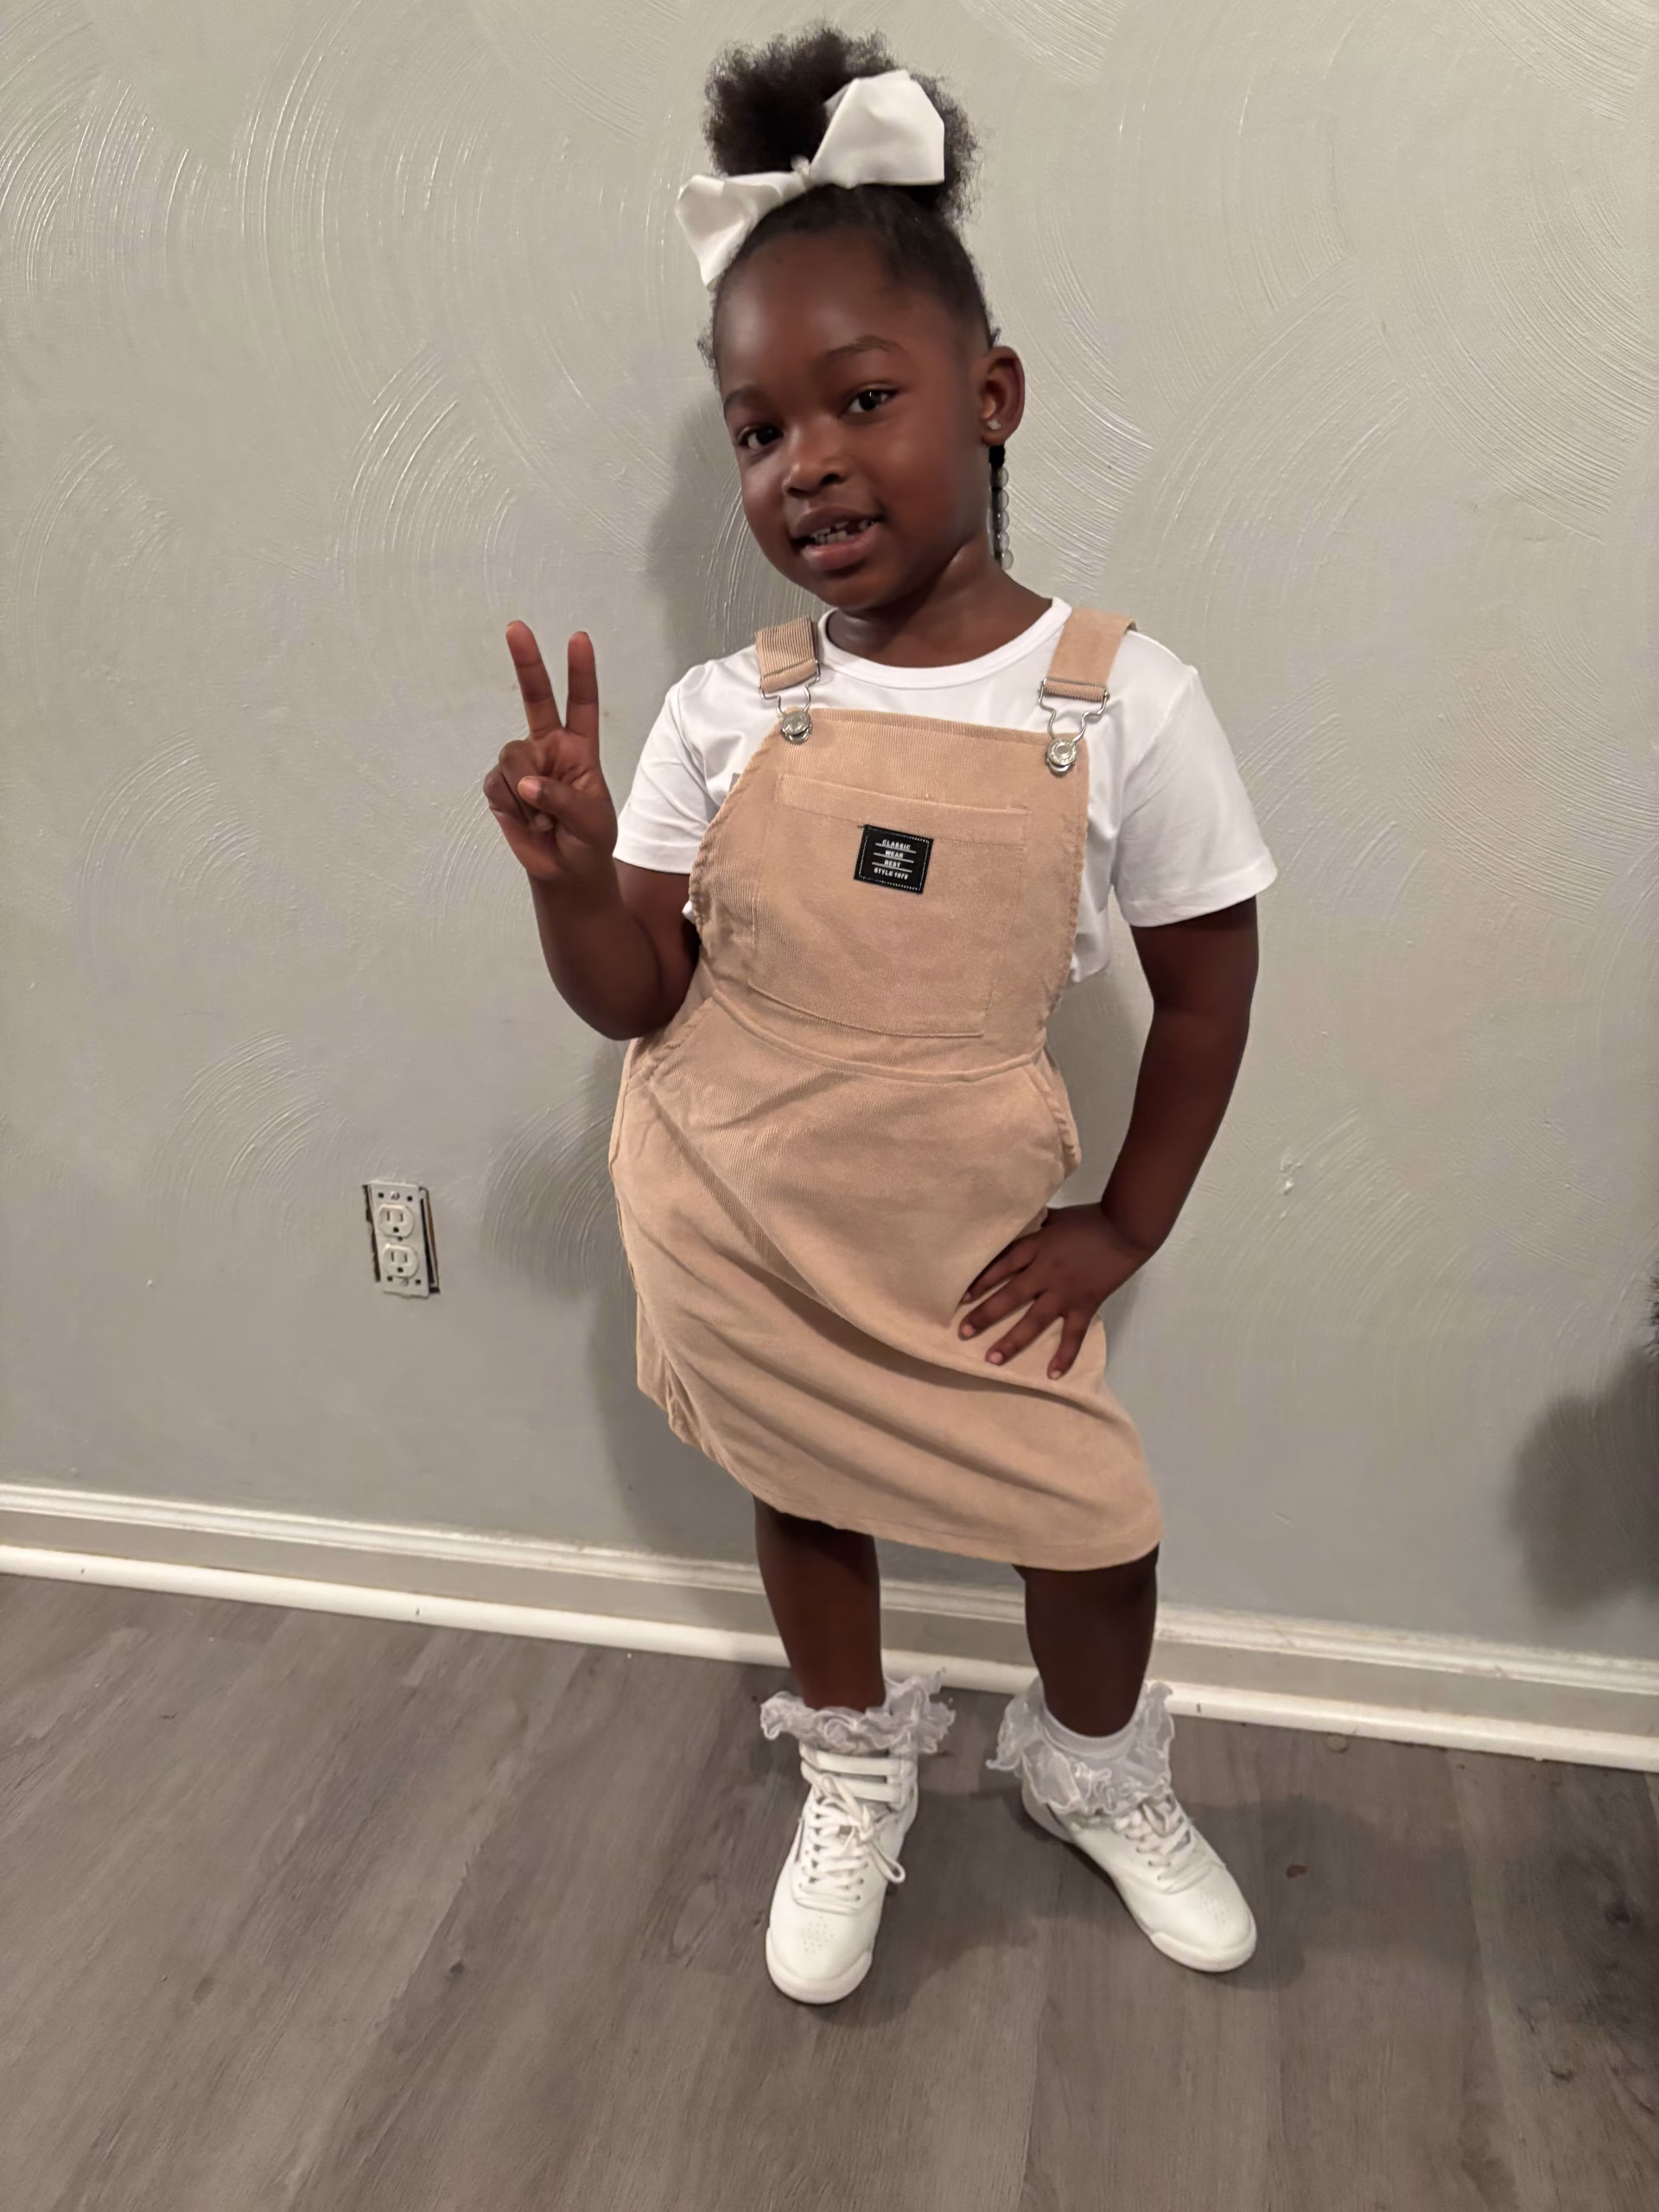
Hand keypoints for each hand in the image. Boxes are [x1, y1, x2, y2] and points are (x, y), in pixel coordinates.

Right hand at [484, 623, 617, 886]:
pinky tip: (528, 821)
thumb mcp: (593, 822)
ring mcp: (523, 765)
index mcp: (580, 749)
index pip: (582, 704)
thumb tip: (528, 785)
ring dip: (528, 792)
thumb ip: (565, 800)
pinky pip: (498, 784)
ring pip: (513, 756)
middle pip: (535, 698)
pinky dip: (513, 806)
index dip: (580, 672)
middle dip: (526, 663)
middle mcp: (549, 747)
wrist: (566, 873)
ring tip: (545, 819)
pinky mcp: (500, 786)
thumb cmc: (589, 842)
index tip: (578, 638)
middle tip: (515, 627)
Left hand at [958, 1205, 1150, 1379]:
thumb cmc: (1090, 1219)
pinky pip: (1073, 1334)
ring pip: (1033, 1320)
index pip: (1001, 1266)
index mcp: (1036, 1247)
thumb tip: (1014, 1226)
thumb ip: (1034, 1226)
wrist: (1126, 1227)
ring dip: (1012, 1341)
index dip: (980, 1282)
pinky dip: (1064, 1355)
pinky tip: (1052, 1374)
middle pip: (1010, 1296)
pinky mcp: (1085, 1304)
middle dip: (984, 1316)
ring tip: (992, 1359)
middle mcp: (1045, 1272)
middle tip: (963, 1333)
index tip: (961, 1299)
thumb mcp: (1055, 1217)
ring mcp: (1065, 1292)